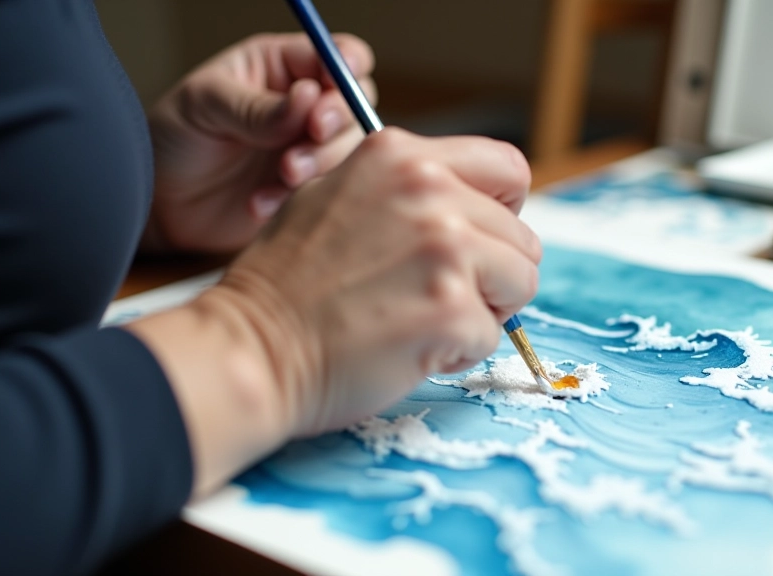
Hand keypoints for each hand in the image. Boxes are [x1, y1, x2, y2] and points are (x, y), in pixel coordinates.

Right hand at [130, 129, 537, 494]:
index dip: (504, 212)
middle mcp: (429, 190)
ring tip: (422, 319)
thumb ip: (405, 189)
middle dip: (492, 274)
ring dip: (482, 311)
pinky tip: (407, 346)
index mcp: (402, 156)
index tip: (481, 241)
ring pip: (520, 283)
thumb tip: (470, 204)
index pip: (507, 169)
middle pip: (521, 237)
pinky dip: (458, 351)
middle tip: (434, 296)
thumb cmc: (288, 284)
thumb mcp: (338, 195)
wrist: (251, 348)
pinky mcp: (450, 310)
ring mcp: (444, 249)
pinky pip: (492, 335)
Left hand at [144, 32, 375, 253]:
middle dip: (335, 122)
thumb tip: (309, 96)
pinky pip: (329, 191)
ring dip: (321, 162)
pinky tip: (260, 203)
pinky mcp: (308, 190)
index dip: (348, 68)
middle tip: (311, 134)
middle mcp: (304, 106)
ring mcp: (309, 148)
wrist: (159, 206)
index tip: (332, 91)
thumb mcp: (206, 106)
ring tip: (283, 176)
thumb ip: (258, 106)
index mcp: (282, 67)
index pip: (337, 55)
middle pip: (354, 104)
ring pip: (348, 150)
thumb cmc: (173, 138)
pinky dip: (299, 198)